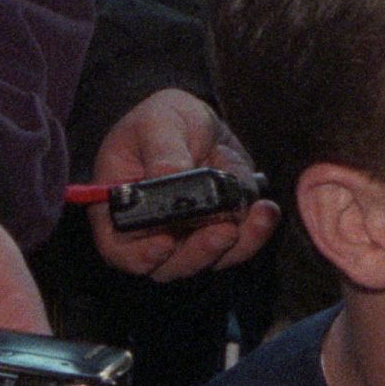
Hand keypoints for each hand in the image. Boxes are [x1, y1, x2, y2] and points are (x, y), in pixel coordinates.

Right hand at [86, 88, 279, 280]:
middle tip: (223, 230)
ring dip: (236, 244)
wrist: (197, 123)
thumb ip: (162, 151)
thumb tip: (169, 176)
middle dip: (199, 252)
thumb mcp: (157, 123)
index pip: (119, 250)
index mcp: (119, 210)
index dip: (141, 255)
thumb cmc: (163, 121)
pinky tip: (265, 210)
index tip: (165, 242)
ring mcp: (186, 239)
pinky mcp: (219, 233)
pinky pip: (238, 246)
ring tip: (257, 213)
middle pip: (169, 265)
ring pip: (209, 260)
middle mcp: (149, 234)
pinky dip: (255, 233)